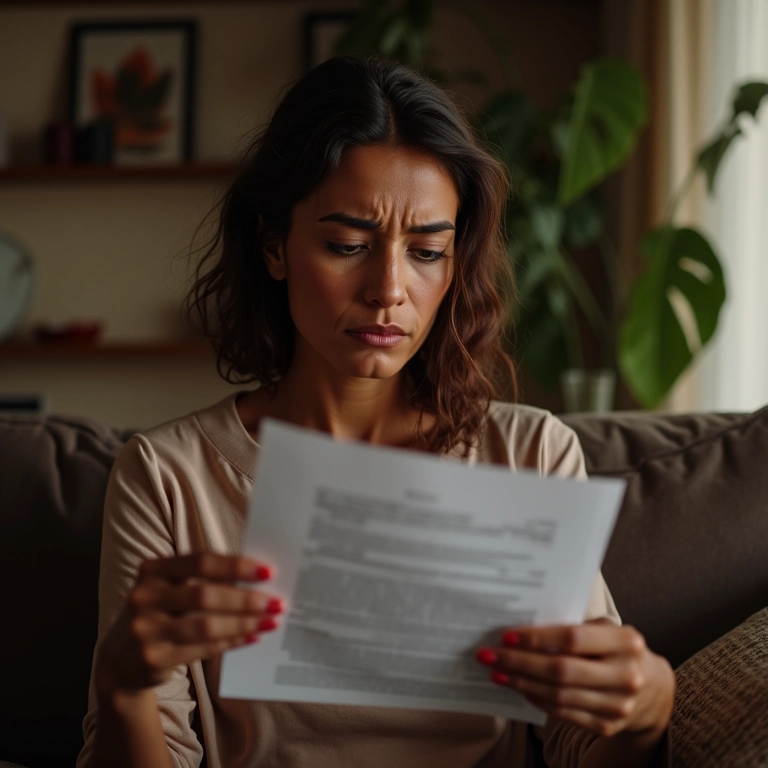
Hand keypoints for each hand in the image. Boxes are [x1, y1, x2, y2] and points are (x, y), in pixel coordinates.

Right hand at [95, 553, 283, 695]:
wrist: (122, 660)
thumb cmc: (161, 614)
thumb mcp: (171, 590)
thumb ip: (204, 580)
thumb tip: (257, 578)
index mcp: (152, 570)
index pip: (201, 561)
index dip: (236, 565)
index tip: (268, 571)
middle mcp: (144, 596)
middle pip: (205, 595)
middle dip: (246, 599)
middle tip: (276, 602)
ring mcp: (145, 629)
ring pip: (206, 625)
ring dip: (244, 623)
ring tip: (270, 622)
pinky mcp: (153, 657)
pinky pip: (203, 648)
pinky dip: (232, 642)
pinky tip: (252, 637)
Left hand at [475, 619, 674, 737]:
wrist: (652, 687)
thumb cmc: (616, 648)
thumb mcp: (605, 630)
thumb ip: (574, 627)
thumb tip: (523, 625)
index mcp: (626, 641)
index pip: (573, 638)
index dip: (537, 638)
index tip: (506, 635)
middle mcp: (626, 675)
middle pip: (561, 670)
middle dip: (519, 662)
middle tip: (489, 656)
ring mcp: (619, 705)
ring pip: (558, 695)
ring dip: (521, 683)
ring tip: (496, 672)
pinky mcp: (608, 725)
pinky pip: (564, 714)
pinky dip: (538, 700)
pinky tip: (520, 687)